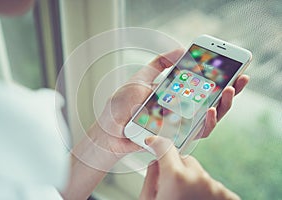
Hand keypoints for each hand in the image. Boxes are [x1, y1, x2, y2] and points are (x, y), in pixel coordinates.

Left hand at [93, 48, 248, 153]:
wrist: (108, 132)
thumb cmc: (122, 105)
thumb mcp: (141, 78)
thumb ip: (160, 64)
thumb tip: (181, 49)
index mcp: (173, 92)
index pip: (199, 83)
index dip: (215, 75)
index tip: (228, 65)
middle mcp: (180, 108)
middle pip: (209, 99)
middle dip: (227, 88)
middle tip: (239, 77)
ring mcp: (179, 123)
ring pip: (209, 116)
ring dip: (222, 104)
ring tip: (228, 89)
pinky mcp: (177, 138)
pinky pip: (197, 132)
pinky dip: (207, 122)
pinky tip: (210, 110)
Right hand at [139, 136, 239, 199]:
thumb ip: (150, 177)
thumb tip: (155, 161)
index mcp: (176, 177)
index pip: (165, 147)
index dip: (157, 143)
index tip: (153, 143)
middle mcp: (199, 178)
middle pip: (185, 160)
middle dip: (177, 168)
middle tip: (172, 187)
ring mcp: (217, 188)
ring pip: (200, 174)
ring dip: (193, 182)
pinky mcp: (229, 197)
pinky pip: (213, 186)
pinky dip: (206, 192)